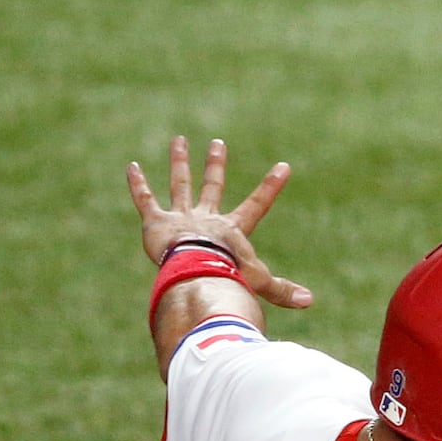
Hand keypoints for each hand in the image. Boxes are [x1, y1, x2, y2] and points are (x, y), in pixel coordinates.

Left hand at [125, 135, 312, 308]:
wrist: (197, 270)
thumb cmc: (230, 277)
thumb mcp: (259, 282)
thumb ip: (282, 291)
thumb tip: (310, 301)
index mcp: (231, 230)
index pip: (256, 204)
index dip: (270, 186)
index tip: (283, 166)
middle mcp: (207, 218)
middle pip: (213, 186)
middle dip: (216, 165)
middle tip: (217, 143)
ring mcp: (182, 218)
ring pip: (181, 185)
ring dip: (179, 162)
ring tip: (178, 140)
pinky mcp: (156, 223)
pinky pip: (146, 200)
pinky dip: (138, 184)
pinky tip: (131, 167)